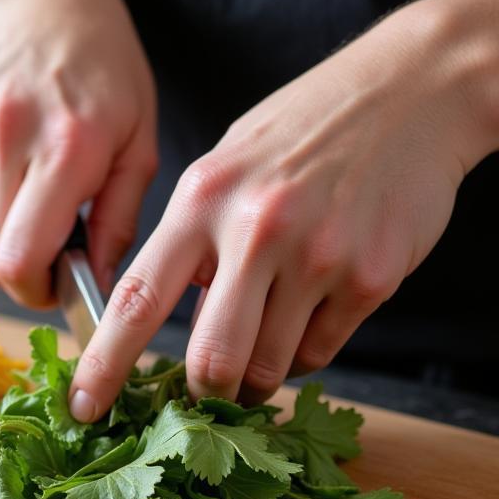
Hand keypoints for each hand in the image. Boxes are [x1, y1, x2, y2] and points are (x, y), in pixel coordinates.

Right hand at [0, 0, 157, 306]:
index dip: (35, 292)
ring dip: (8, 225)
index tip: (56, 287)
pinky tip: (11, 153)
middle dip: (23, 270)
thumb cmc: (104, 73)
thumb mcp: (140, 143)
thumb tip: (96, 286)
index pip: (21, 259)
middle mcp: (7, 136)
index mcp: (67, 147)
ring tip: (37, 179)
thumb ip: (119, 222)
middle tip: (52, 250)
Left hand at [68, 0, 498, 419]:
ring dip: (255, 379)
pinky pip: (320, 353)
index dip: (104, 365)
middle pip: (210, 360)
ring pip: (267, 367)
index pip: (135, 299)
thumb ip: (190, 240)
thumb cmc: (303, 131)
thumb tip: (167, 317)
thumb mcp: (224, 167)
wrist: (415, 90)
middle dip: (203, 392)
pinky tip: (308, 315)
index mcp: (202, 200)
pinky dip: (303, 352)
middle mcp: (256, 229)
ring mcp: (318, 256)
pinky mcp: (373, 277)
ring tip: (260, 348)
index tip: (83, 408)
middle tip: (205, 392)